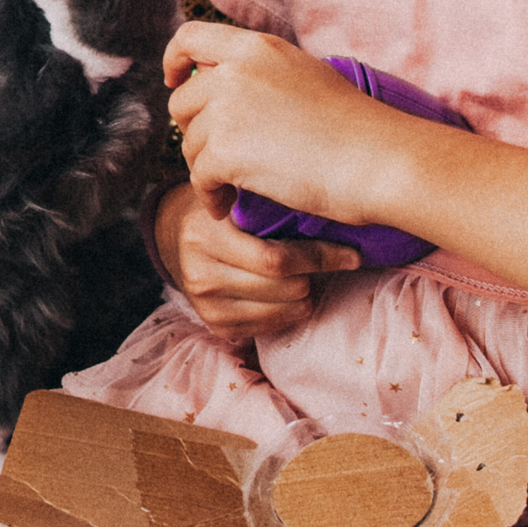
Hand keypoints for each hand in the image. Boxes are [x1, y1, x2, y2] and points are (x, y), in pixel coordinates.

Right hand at [155, 182, 357, 350]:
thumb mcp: (235, 199)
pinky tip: (286, 291)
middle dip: (314, 275)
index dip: (320, 257)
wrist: (176, 238)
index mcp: (206, 236)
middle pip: (285, 289)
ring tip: (304, 274)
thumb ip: (268, 208)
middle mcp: (202, 275)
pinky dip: (289, 310)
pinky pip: (272, 327)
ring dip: (305, 293)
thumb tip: (332, 215)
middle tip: (329, 260)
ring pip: (284, 310)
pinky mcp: (216, 327)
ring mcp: (207, 306)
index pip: (276, 260)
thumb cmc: (222, 212)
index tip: (351, 254)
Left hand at [163, 23, 416, 228]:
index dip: (174, 60)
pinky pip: (199, 177)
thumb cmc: (353, 126)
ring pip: (190, 143)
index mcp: (255, 47)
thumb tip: (222, 86)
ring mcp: (227, 109)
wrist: (377, 158)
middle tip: (218, 156)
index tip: (176, 82)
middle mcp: (235, 71)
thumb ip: (259, 74)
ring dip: (205, 169)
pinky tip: (227, 205)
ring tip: (230, 187)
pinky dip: (210, 195)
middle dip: (194, 131)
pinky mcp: (226, 150)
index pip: (190, 38)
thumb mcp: (303, 74)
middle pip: (183, 101)